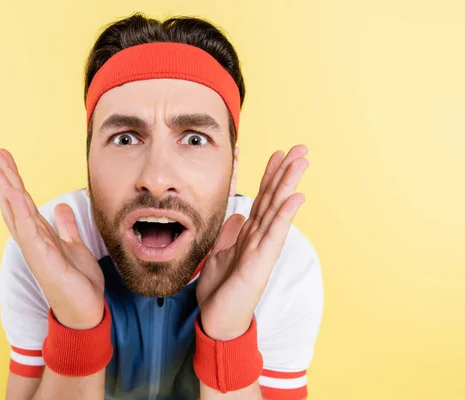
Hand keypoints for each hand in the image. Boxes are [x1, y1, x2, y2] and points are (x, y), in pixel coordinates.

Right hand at [0, 141, 104, 329]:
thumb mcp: (74, 246)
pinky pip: (29, 229)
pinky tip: (12, 192)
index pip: (20, 197)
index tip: (0, 152)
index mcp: (38, 232)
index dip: (10, 174)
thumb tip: (59, 207)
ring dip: (2, 184)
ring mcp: (33, 247)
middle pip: (11, 198)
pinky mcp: (42, 258)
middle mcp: (31, 237)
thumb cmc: (76, 282)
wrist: (84, 311)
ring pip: (15, 209)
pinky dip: (20, 210)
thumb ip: (66, 227)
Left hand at [196, 145, 308, 339]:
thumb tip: (238, 215)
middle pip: (274, 198)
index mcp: (249, 234)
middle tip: (300, 148)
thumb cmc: (220, 290)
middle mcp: (259, 238)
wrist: (218, 320)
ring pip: (277, 210)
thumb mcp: (219, 254)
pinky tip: (296, 197)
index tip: (278, 154)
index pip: (262, 198)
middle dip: (286, 172)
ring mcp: (262, 249)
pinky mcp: (261, 262)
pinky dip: (285, 215)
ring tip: (301, 161)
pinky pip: (274, 234)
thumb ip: (229, 234)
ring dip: (289, 185)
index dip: (269, 175)